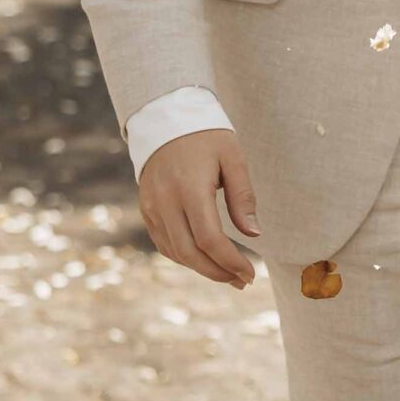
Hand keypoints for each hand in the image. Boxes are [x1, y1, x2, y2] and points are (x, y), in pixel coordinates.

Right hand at [138, 128, 259, 287]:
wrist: (165, 118)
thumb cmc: (206, 136)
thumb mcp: (233, 158)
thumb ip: (243, 196)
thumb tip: (254, 234)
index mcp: (190, 188)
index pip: (209, 238)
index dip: (230, 262)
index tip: (250, 273)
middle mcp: (165, 201)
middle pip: (190, 252)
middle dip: (218, 272)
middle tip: (243, 281)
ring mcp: (151, 206)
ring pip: (175, 252)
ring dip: (202, 269)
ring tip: (229, 275)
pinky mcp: (145, 208)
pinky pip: (163, 242)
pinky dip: (184, 257)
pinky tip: (204, 260)